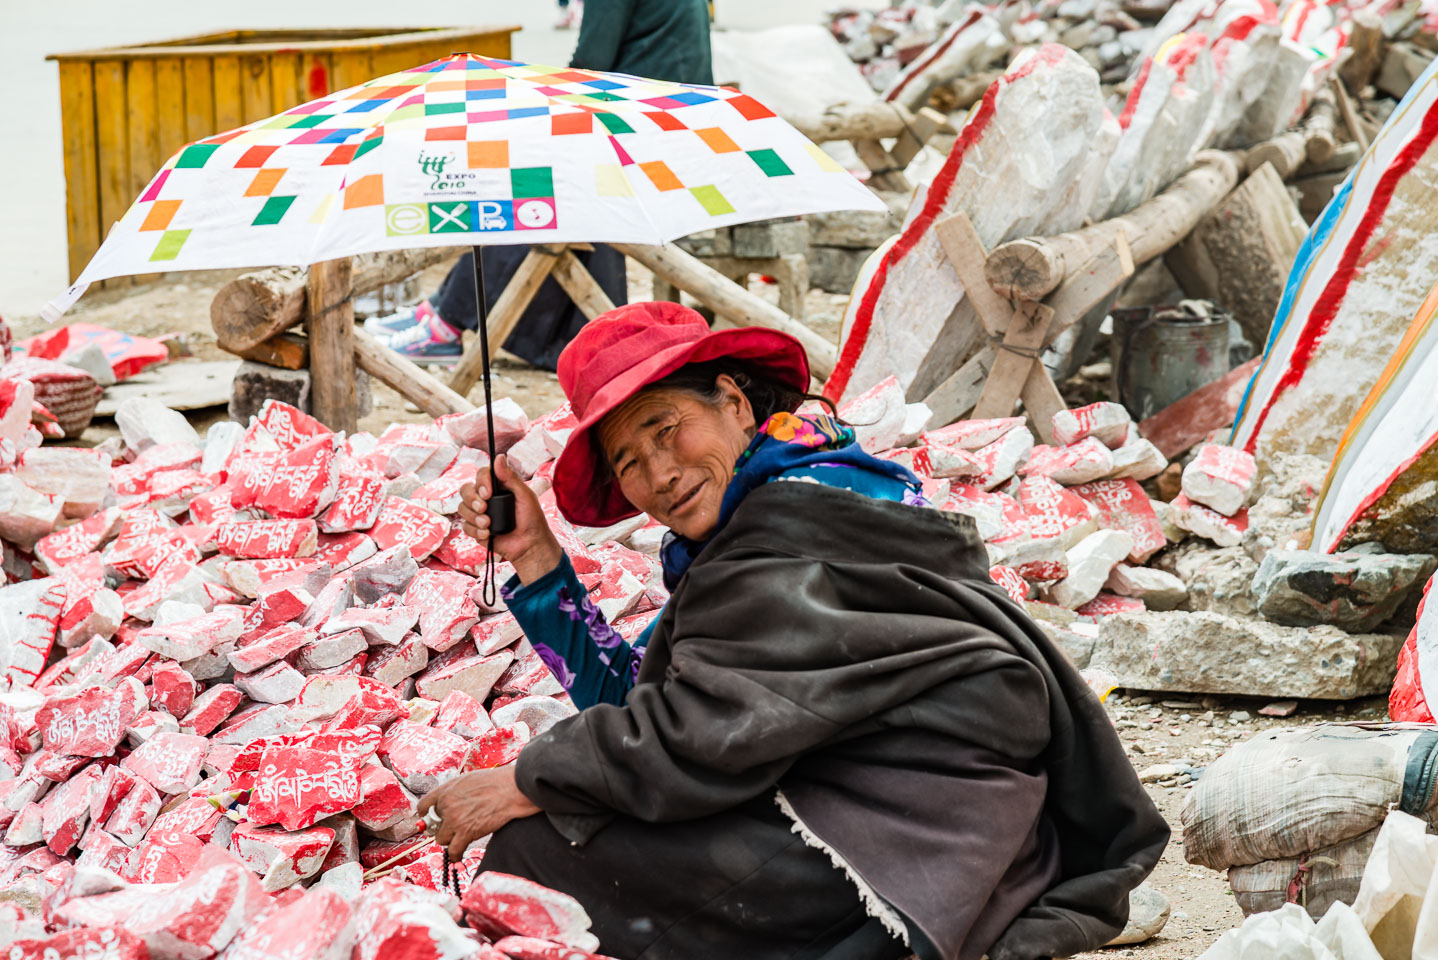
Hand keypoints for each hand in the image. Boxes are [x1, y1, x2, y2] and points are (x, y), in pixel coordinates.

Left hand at [417, 766, 540, 860]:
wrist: (512, 789)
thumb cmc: (496, 782)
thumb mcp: (470, 780)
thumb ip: (456, 791)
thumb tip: (452, 800)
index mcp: (446, 790)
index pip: (424, 804)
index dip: (426, 814)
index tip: (430, 818)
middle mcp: (446, 804)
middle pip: (433, 825)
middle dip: (443, 827)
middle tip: (454, 827)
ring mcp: (455, 820)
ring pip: (441, 839)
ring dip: (450, 840)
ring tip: (461, 837)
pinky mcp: (466, 833)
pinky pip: (453, 851)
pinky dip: (456, 855)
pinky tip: (459, 854)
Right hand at [458, 454, 563, 583]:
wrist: (530, 545)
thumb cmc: (531, 518)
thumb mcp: (525, 495)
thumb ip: (511, 477)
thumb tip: (499, 457)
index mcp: (498, 486)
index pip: (481, 475)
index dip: (481, 482)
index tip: (488, 492)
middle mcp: (486, 498)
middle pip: (465, 490)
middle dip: (472, 499)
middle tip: (484, 508)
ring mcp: (480, 513)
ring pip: (462, 508)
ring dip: (474, 516)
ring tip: (488, 524)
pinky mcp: (476, 529)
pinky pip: (465, 526)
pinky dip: (476, 530)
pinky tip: (488, 534)